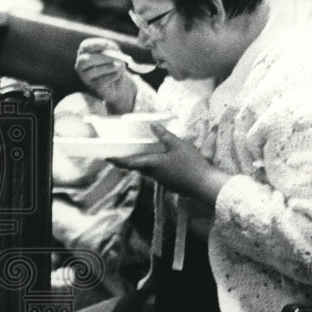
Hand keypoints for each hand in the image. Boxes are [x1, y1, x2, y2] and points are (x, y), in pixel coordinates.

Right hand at [75, 38, 137, 113]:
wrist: (119, 81)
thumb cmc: (115, 63)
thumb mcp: (115, 52)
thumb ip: (112, 50)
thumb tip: (109, 54)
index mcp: (85, 52)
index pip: (85, 46)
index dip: (95, 45)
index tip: (107, 44)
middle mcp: (81, 64)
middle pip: (84, 60)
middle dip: (101, 58)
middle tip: (114, 58)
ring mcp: (85, 77)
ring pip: (92, 72)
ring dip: (107, 68)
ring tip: (118, 66)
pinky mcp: (93, 86)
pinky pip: (100, 81)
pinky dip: (110, 76)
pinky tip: (116, 74)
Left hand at [108, 123, 230, 205]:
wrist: (204, 185)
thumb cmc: (191, 165)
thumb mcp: (178, 145)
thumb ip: (164, 135)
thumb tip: (152, 125)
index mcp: (152, 165)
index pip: (130, 163)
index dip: (117, 160)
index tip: (106, 158)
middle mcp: (154, 174)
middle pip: (138, 167)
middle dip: (130, 161)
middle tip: (122, 154)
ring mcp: (163, 181)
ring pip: (148, 171)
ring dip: (143, 164)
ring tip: (140, 155)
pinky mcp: (171, 183)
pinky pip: (158, 173)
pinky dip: (155, 167)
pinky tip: (162, 161)